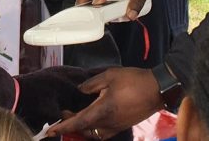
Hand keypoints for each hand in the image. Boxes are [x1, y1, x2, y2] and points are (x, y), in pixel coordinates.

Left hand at [47, 67, 162, 137]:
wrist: (158, 89)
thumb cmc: (134, 80)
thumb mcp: (109, 76)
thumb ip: (91, 84)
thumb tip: (80, 90)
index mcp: (102, 110)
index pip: (77, 122)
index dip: (63, 127)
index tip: (50, 131)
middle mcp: (108, 123)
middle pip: (84, 130)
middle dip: (71, 125)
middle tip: (63, 113)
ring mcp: (117, 126)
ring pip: (94, 133)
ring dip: (82, 127)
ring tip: (76, 116)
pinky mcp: (123, 125)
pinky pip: (104, 132)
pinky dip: (94, 128)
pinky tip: (93, 118)